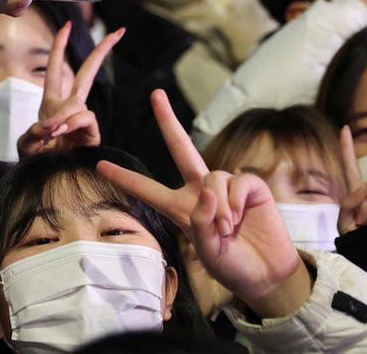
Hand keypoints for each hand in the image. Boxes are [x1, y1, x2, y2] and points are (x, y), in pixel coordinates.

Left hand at [18, 22, 122, 156]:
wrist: (46, 178)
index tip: (66, 27)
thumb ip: (33, 132)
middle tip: (118, 32)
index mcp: (52, 102)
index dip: (59, 47)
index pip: (55, 69)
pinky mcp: (91, 133)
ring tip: (52, 133)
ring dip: (63, 115)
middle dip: (102, 52)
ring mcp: (81, 118)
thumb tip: (51, 125)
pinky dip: (72, 122)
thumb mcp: (26, 144)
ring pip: (78, 102)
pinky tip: (62, 132)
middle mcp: (69, 106)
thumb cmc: (36, 159)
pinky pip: (84, 118)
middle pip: (87, 73)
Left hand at [97, 89, 310, 318]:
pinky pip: (237, 182)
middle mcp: (199, 191)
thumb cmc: (231, 264)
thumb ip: (201, 224)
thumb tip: (206, 192)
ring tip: (228, 230)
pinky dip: (236, 202)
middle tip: (155, 94)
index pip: (147, 189)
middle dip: (167, 121)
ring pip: (213, 178)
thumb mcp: (208, 252)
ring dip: (220, 207)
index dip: (125, 178)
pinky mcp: (250, 186)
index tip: (100, 165)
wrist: (266, 273)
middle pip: (180, 147)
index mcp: (179, 208)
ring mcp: (224, 186)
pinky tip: (241, 218)